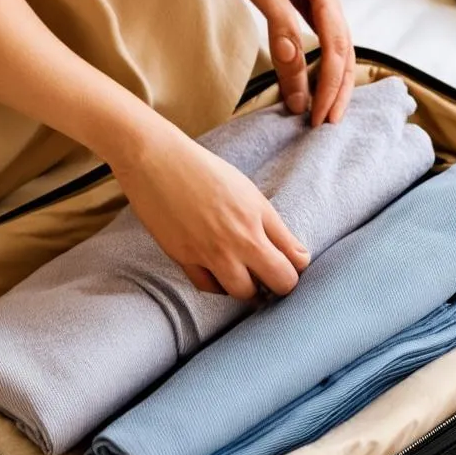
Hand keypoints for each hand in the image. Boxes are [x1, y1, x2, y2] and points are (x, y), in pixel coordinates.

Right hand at [111, 122, 310, 299]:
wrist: (158, 161)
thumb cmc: (205, 172)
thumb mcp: (250, 194)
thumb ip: (275, 228)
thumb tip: (298, 258)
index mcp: (259, 218)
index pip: (296, 262)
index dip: (296, 269)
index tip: (289, 266)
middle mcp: (239, 238)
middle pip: (279, 283)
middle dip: (280, 285)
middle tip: (271, 280)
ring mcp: (211, 252)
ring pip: (243, 293)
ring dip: (248, 290)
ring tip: (246, 278)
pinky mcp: (184, 258)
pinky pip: (209, 288)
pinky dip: (217, 286)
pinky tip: (219, 275)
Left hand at [206, 0, 355, 126]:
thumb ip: (282, 32)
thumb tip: (296, 75)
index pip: (336, 46)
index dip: (329, 84)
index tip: (318, 114)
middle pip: (345, 49)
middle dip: (337, 89)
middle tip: (326, 124)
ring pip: (337, 45)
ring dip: (331, 79)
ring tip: (322, 111)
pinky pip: (322, 36)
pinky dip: (319, 62)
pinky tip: (313, 83)